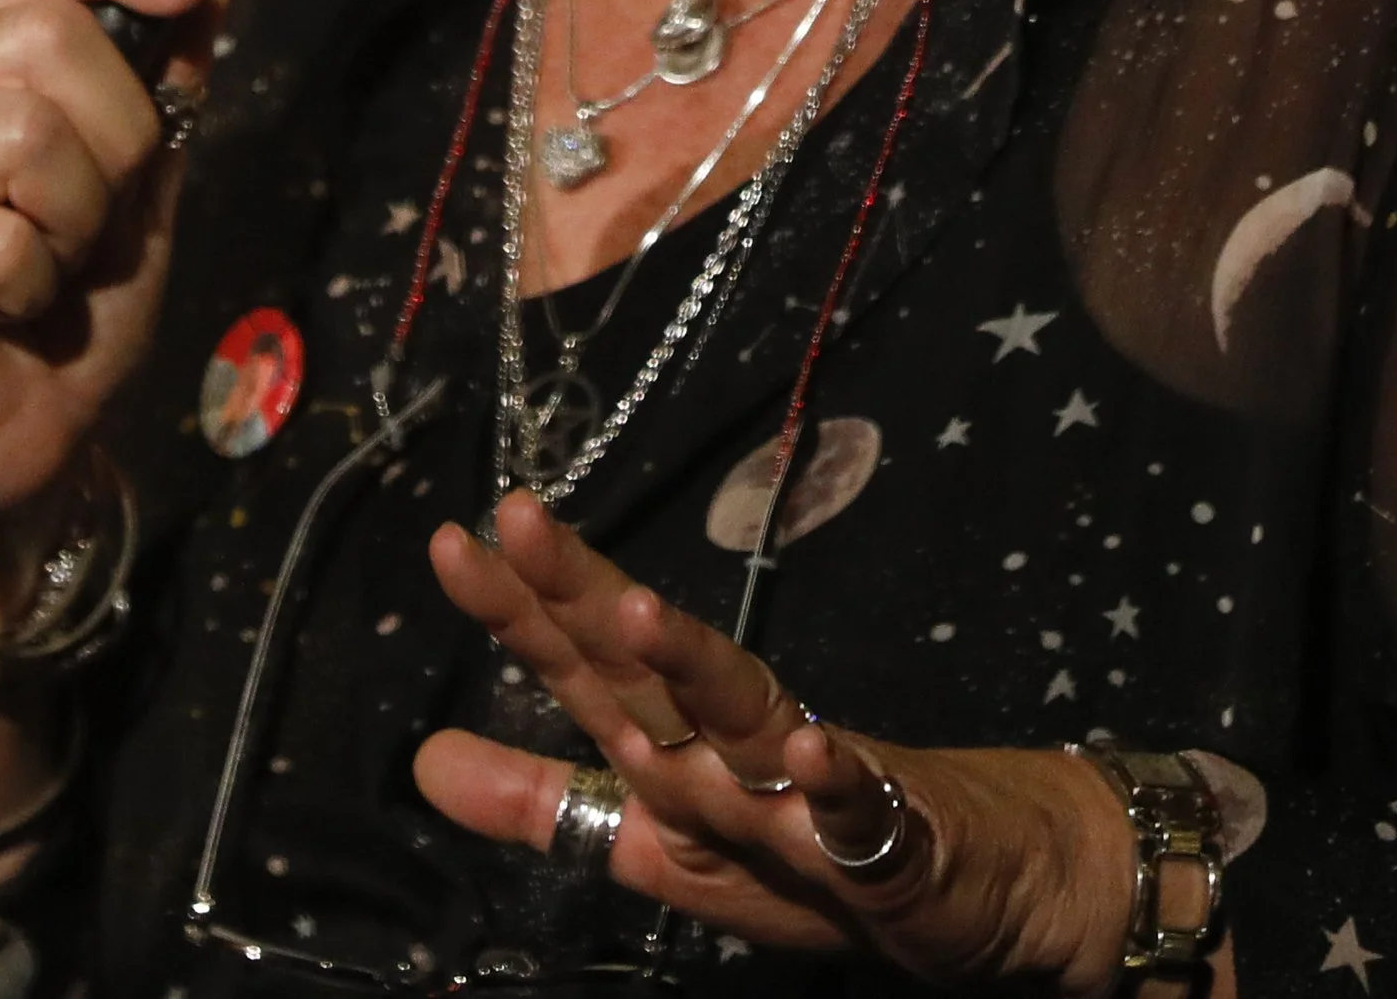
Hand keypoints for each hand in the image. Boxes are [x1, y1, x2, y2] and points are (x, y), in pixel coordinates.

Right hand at [0, 0, 206, 579]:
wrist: (11, 451)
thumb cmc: (71, 309)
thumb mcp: (146, 185)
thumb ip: (172, 80)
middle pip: (48, 36)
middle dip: (116, 132)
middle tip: (98, 213)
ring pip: (21, 127)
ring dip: (73, 215)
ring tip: (53, 263)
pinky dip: (29, 279)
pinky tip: (10, 305)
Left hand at [418, 494, 1162, 994]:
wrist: (977, 880)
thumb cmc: (806, 851)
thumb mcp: (655, 844)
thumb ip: (540, 805)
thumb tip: (419, 762)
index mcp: (670, 749)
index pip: (581, 669)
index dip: (516, 609)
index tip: (450, 542)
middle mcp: (730, 747)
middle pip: (646, 663)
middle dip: (580, 594)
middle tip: (517, 516)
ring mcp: (811, 783)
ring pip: (744, 713)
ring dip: (691, 662)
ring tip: (633, 611)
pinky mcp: (888, 836)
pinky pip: (859, 809)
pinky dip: (840, 780)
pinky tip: (818, 753)